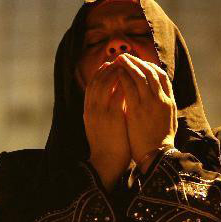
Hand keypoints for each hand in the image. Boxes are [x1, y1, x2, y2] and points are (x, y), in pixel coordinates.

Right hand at [83, 62, 131, 189]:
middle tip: (120, 59)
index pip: (92, 85)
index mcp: (88, 110)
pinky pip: (118, 95)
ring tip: (126, 65)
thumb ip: (106, 109)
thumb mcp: (100, 125)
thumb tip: (118, 95)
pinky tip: (132, 79)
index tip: (111, 64)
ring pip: (106, 84)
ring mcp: (101, 112)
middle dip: (109, 68)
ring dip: (116, 72)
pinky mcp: (113, 118)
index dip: (101, 72)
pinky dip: (123, 84)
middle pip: (98, 80)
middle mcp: (92, 109)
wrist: (105, 163)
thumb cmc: (107, 145)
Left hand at [114, 54, 175, 170]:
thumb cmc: (160, 142)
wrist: (157, 157)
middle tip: (126, 56)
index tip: (141, 62)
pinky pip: (129, 88)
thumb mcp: (169, 121)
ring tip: (119, 59)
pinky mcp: (137, 110)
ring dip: (129, 65)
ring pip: (140, 76)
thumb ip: (164, 106)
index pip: (162, 76)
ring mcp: (150, 104)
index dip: (150, 66)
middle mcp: (161, 99)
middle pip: (150, 72)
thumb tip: (159, 96)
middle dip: (138, 62)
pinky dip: (123, 77)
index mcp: (170, 102)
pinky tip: (115, 73)